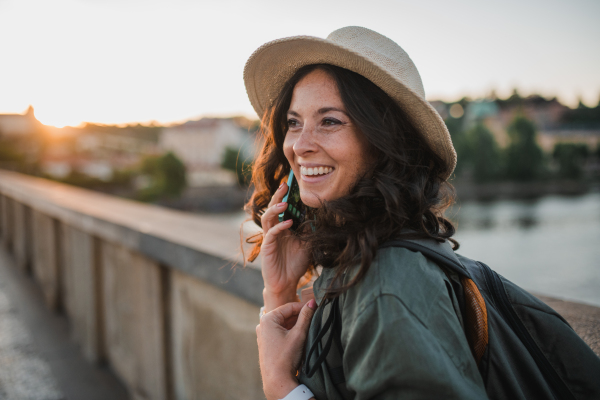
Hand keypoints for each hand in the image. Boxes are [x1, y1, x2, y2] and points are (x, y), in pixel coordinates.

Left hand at [257, 300, 316, 399]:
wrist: (277, 380)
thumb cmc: (286, 357)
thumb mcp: (298, 334)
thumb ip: (306, 316)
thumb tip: (313, 302)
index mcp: (267, 319)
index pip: (289, 307)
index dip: (303, 307)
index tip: (316, 308)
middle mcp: (263, 324)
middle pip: (286, 315)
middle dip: (300, 316)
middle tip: (314, 317)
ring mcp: (263, 334)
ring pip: (283, 323)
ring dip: (296, 324)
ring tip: (309, 327)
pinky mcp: (267, 342)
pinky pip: (280, 331)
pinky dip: (290, 331)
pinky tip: (300, 335)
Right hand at [261, 182, 309, 311]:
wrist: (287, 283)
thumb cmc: (296, 264)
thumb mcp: (307, 244)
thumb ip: (309, 230)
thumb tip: (319, 216)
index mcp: (282, 228)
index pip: (281, 208)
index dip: (284, 196)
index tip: (290, 184)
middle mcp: (274, 231)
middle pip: (271, 209)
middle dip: (277, 196)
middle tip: (284, 185)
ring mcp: (269, 239)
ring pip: (267, 218)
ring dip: (275, 209)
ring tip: (283, 203)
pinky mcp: (267, 248)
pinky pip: (271, 234)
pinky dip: (279, 227)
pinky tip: (288, 223)